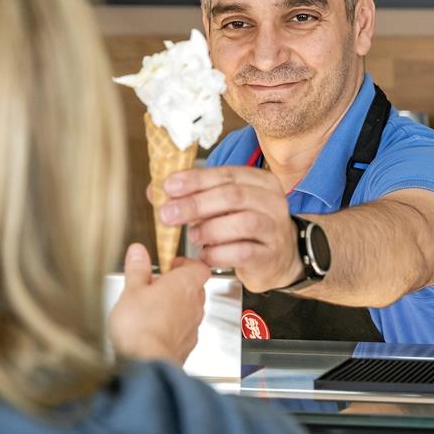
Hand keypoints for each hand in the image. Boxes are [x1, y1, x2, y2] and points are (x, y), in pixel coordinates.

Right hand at [108, 243, 209, 363]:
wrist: (147, 362)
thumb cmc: (141, 325)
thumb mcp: (132, 289)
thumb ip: (137, 268)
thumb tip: (138, 252)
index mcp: (185, 284)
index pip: (200, 267)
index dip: (187, 264)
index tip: (172, 264)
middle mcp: (195, 304)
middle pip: (196, 288)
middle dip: (178, 285)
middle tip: (158, 285)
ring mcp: (193, 326)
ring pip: (190, 310)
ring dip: (176, 307)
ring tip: (153, 308)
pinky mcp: (187, 346)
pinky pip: (184, 331)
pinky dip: (173, 328)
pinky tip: (154, 330)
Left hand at [151, 166, 303, 292]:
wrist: (277, 259)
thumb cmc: (246, 229)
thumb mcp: (224, 206)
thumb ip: (194, 196)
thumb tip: (156, 191)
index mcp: (260, 181)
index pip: (226, 174)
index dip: (195, 180)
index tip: (170, 186)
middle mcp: (271, 201)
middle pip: (233, 196)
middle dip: (196, 204)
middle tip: (169, 214)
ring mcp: (275, 228)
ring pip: (243, 223)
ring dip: (210, 229)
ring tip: (193, 235)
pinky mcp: (270, 255)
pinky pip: (244, 252)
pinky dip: (218, 253)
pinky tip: (205, 254)